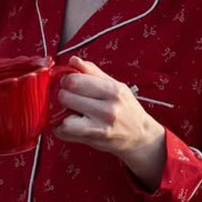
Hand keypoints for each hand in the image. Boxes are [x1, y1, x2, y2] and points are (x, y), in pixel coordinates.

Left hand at [52, 56, 166, 187]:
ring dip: (62, 114)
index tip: (70, 83)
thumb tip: (73, 60)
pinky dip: (62, 128)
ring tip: (71, 112)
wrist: (140, 135)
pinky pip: (64, 133)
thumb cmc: (125, 107)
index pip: (75, 81)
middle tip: (71, 98)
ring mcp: (100, 127)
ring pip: (64, 119)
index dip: (67, 80)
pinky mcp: (92, 141)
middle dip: (64, 96)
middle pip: (66, 97)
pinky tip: (71, 124)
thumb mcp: (115, 85)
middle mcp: (108, 109)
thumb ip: (92, 72)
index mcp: (113, 90)